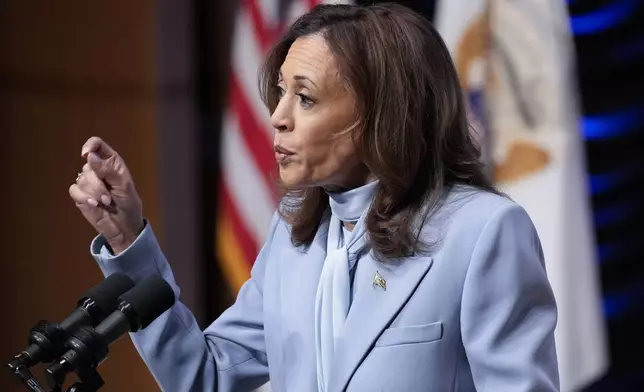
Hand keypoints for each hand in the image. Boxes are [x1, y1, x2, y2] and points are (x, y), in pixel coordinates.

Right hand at [69, 137, 144, 253]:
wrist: (124, 227)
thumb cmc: (129, 205)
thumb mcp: (124, 187)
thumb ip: (108, 171)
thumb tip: (90, 156)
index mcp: (112, 163)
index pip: (97, 145)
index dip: (90, 145)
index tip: (87, 154)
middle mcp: (98, 170)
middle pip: (88, 166)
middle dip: (98, 183)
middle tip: (109, 198)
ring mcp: (88, 182)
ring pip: (81, 179)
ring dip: (94, 193)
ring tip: (106, 203)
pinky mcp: (80, 195)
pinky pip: (74, 190)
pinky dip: (84, 198)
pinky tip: (94, 205)